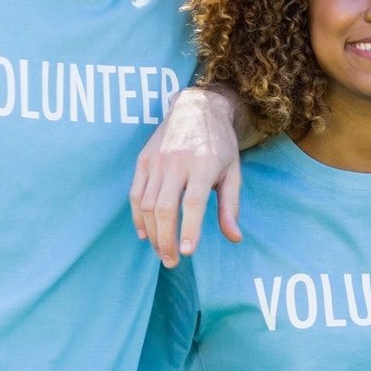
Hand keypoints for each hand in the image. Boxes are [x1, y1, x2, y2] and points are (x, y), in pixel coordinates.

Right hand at [130, 86, 243, 265]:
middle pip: (165, 208)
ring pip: (148, 204)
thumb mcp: (233, 172)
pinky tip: (145, 234)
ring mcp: (157, 160)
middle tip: (172, 261)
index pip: (193, 202)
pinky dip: (138, 217)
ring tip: (162, 252)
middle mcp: (177, 162)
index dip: (189, 229)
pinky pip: (136, 194)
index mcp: (204, 164)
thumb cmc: (220, 144)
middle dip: (166, 239)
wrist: (196, 109)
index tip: (188, 252)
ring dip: (153, 233)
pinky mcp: (143, 160)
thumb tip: (234, 238)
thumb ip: (230, 206)